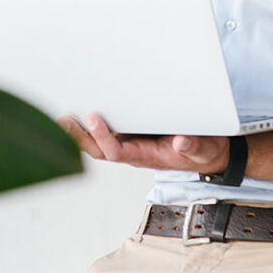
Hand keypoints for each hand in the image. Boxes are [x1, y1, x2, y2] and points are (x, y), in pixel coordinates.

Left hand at [58, 113, 229, 174]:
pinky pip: (108, 134)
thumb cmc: (203, 152)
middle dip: (80, 138)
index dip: (103, 137)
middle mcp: (135, 152)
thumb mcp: (203, 150)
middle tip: (64, 120)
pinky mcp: (135, 135)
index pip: (117, 151)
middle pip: (100, 150)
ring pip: (100, 144)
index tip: (95, 118)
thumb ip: (193, 147)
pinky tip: (80, 115)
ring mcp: (133, 145)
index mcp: (147, 156)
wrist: (209, 154)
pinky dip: (92, 128)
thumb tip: (181, 142)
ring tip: (64, 117)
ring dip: (81, 134)